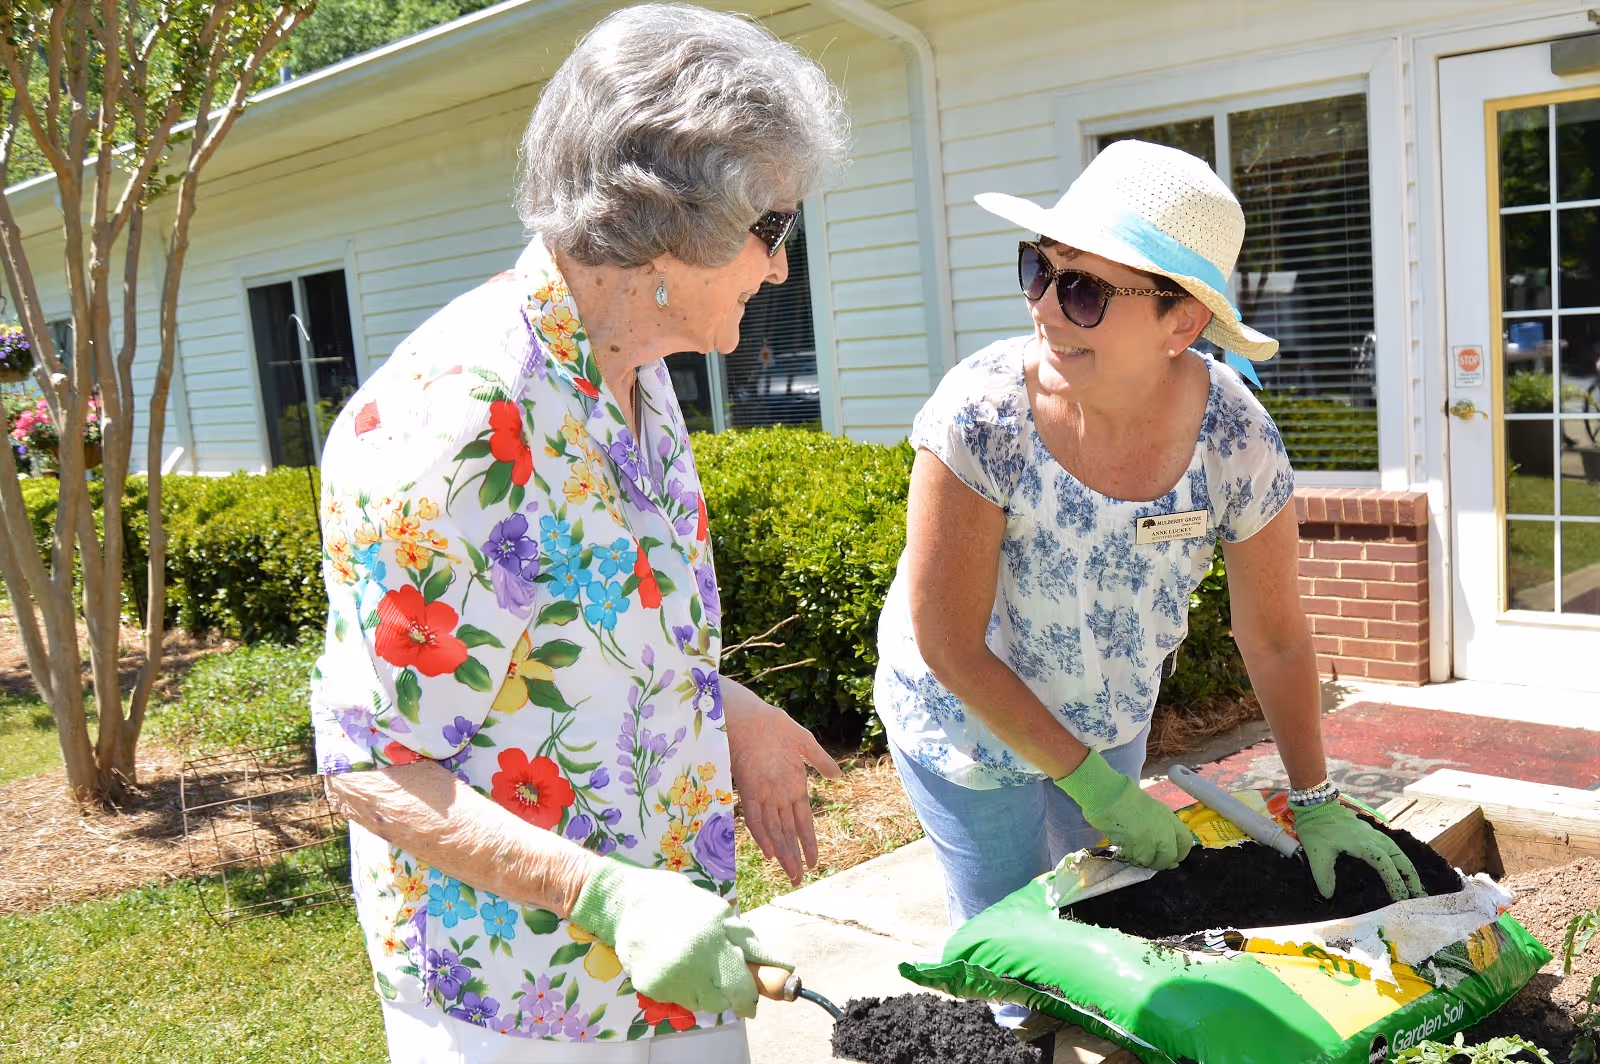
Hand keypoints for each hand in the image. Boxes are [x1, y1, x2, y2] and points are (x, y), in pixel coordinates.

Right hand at [569, 857, 787, 1017]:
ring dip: (713, 994)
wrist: (626, 903)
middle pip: (731, 997)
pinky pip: (683, 1002)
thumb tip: (779, 964)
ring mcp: (674, 974)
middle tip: (739, 991)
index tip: (769, 993)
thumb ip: (746, 940)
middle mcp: (696, 956)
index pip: (747, 980)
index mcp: (716, 933)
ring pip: (708, 1004)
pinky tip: (681, 970)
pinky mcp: (656, 986)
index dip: (760, 990)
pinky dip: (688, 992)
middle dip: (740, 997)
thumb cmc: (676, 902)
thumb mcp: (718, 911)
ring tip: (702, 969)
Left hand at [724, 686, 840, 884]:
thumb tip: (838, 777)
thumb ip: (820, 760)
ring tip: (788, 874)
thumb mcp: (804, 743)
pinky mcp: (748, 789)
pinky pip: (754, 817)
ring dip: (781, 853)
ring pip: (773, 830)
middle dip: (793, 857)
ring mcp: (763, 794)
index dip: (808, 842)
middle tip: (798, 881)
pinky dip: (762, 835)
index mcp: (793, 787)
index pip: (803, 822)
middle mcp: (778, 796)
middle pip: (788, 833)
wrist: (749, 715)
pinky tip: (769, 851)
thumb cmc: (775, 727)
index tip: (814, 862)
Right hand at [1055, 749, 1192, 869]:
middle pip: (1170, 856)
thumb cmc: (1128, 799)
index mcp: (1169, 819)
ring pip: (1150, 860)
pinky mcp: (1134, 845)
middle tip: (1150, 860)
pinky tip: (1124, 847)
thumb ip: (1163, 828)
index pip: (1185, 842)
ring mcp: (1149, 839)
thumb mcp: (1153, 810)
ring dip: (1142, 859)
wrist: (1108, 795)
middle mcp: (1163, 830)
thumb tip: (1167, 850)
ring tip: (1133, 850)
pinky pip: (1135, 858)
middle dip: (1160, 862)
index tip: (1171, 857)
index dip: (1179, 853)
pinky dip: (1130, 856)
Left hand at [1292, 799, 1423, 901]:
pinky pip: (1392, 847)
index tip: (1401, 898)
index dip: (1395, 881)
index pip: (1385, 864)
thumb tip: (1329, 895)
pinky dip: (1400, 859)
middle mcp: (1373, 838)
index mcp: (1362, 844)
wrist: (1317, 804)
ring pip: (1398, 852)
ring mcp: (1374, 834)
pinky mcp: (1371, 832)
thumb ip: (1323, 875)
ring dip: (1408, 868)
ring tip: (1416, 885)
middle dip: (1411, 877)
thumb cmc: (1316, 828)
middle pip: (1399, 858)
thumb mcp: (1316, 852)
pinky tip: (1402, 868)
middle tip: (1419, 895)